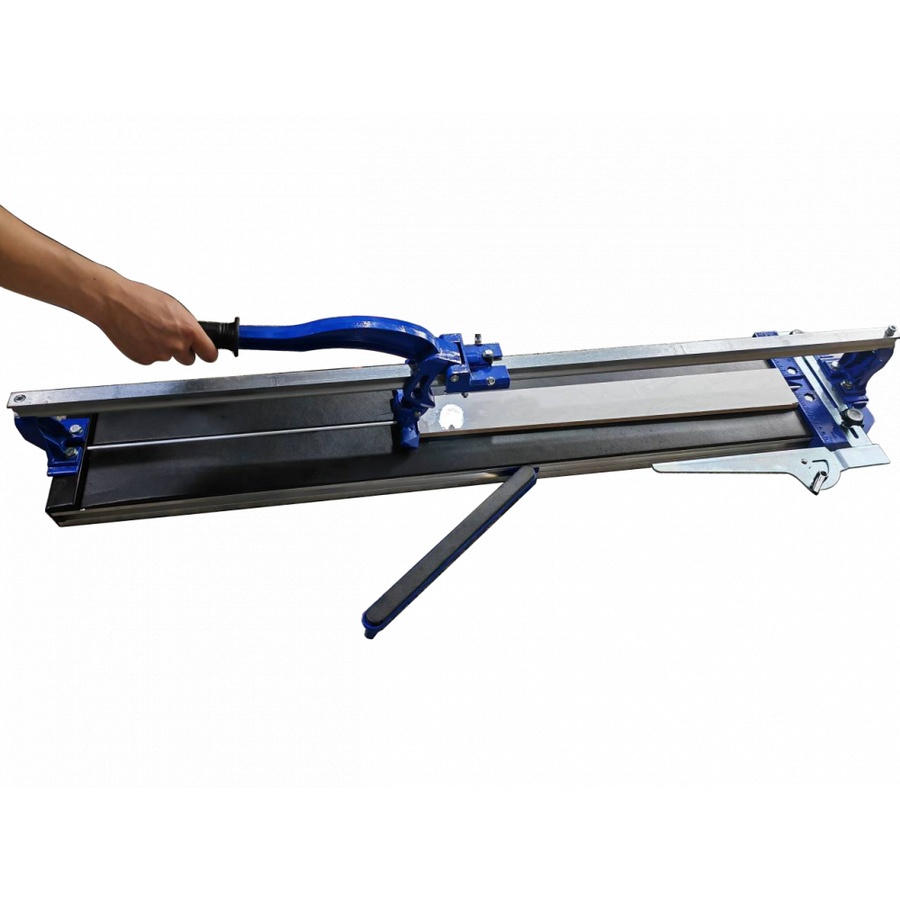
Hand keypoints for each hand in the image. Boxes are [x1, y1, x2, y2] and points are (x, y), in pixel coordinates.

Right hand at [97, 279, 218, 365]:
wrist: (113, 303)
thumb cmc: (141, 299)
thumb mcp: (174, 307)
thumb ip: (188, 325)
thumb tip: (196, 335)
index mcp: (188, 330)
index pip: (210, 354)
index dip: (208, 353)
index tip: (206, 352)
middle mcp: (176, 345)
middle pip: (189, 360)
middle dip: (184, 351)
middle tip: (171, 336)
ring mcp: (160, 355)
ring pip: (169, 357)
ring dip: (163, 348)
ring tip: (150, 330)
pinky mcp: (145, 360)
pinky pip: (152, 358)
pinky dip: (148, 350)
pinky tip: (140, 335)